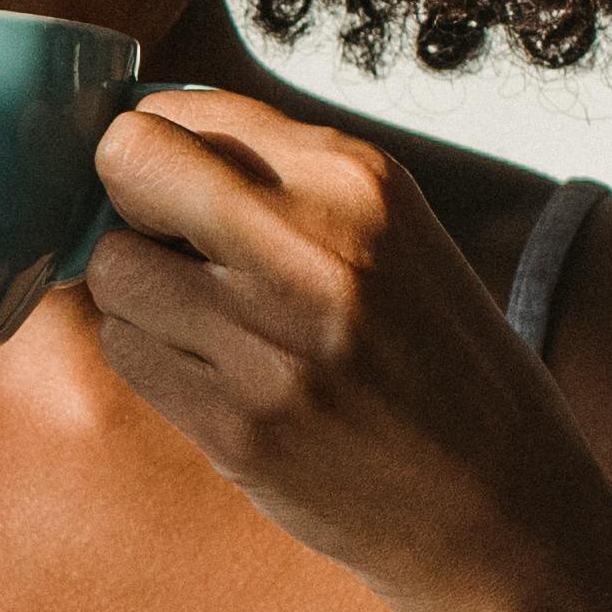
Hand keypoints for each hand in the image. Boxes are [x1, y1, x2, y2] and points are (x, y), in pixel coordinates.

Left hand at [73, 92, 596, 606]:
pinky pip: (126, 352)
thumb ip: (279, 180)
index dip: (158, 151)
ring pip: (111, 269)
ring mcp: (271, 340)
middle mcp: (314, 247)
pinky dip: (150, 357)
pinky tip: (211, 375)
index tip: (172, 189)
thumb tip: (138, 142)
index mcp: (357, 180)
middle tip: (165, 245)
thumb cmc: (436, 359)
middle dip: (126, 201)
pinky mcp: (238, 424)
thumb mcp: (390, 233)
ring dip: (135, 293)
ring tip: (202, 322)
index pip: (181, 111)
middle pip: (128, 163)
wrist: (500, 500)